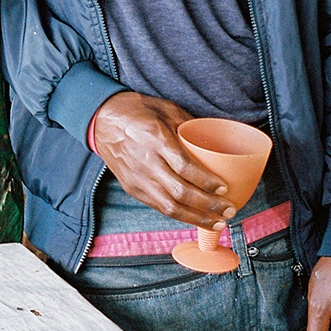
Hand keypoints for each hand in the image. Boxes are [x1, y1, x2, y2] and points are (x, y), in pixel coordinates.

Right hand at [90, 91, 233, 227]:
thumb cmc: (136, 111)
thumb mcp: (165, 108)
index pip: (184, 168)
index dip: (206, 181)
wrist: (101, 120)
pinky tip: (195, 218)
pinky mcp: (133, 188)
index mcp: (156, 140)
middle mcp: (147, 163)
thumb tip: (212, 140)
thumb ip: (189, 125)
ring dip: (196, 218)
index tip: (223, 188)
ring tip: (217, 222)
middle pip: (180, 192)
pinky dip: (179, 216)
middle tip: (228, 209)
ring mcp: (138, 179)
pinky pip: (159, 207)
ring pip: (170, 207)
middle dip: (208, 205)